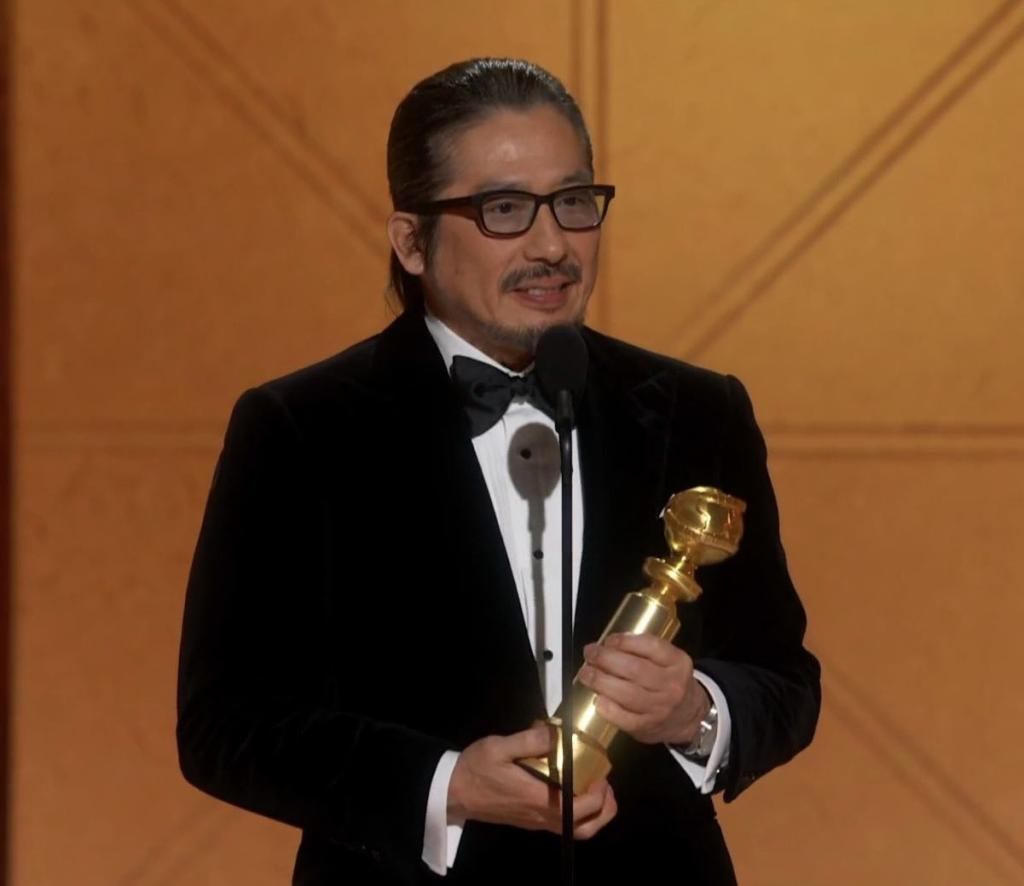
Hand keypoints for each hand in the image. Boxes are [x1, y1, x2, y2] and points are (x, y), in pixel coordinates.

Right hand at [448, 724, 616, 838]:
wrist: (453, 791)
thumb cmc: (475, 769)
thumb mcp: (498, 747)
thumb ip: (528, 740)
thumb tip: (557, 732)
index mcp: (535, 800)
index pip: (577, 810)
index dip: (597, 796)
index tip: (602, 774)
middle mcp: (540, 817)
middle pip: (584, 830)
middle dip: (604, 810)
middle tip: (606, 784)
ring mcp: (535, 822)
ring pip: (576, 832)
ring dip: (595, 814)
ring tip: (597, 788)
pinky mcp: (530, 820)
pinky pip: (564, 826)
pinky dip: (580, 814)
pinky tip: (575, 788)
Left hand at [578, 633, 709, 745]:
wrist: (689, 717)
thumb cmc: (670, 682)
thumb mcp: (668, 660)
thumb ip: (644, 650)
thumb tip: (609, 644)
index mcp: (678, 663)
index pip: (651, 646)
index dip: (625, 641)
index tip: (608, 640)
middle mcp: (671, 686)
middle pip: (634, 669)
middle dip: (605, 659)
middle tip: (590, 653)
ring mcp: (659, 709)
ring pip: (626, 693)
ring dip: (600, 681)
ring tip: (586, 673)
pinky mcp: (647, 727)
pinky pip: (623, 718)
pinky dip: (607, 707)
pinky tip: (597, 698)